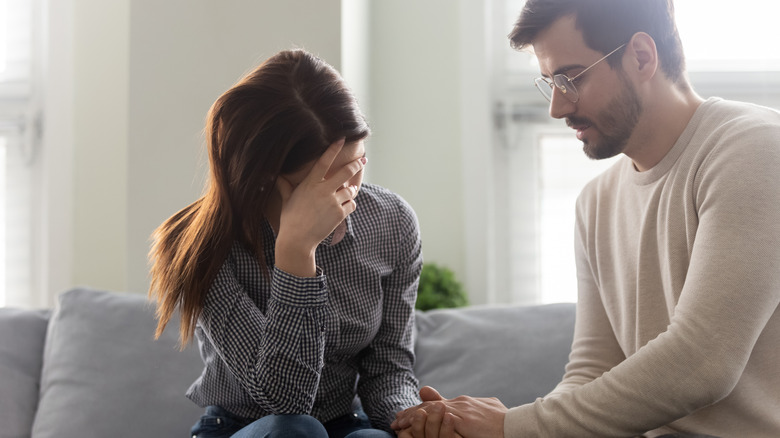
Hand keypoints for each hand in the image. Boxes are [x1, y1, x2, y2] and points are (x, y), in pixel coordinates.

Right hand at [274, 138, 364, 275]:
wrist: (297, 240)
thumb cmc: (290, 219)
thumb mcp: (287, 200)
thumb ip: (285, 186)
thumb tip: (277, 176)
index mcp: (310, 184)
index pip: (324, 161)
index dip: (333, 149)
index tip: (342, 139)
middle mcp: (323, 190)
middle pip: (346, 172)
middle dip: (356, 165)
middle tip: (363, 160)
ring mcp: (333, 202)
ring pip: (350, 190)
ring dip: (352, 189)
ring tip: (351, 189)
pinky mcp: (339, 214)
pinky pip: (351, 205)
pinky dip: (350, 204)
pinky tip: (346, 205)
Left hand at [392, 387, 506, 437]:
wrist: (516, 424)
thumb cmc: (504, 421)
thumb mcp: (486, 411)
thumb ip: (470, 409)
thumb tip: (464, 408)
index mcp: (464, 403)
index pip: (436, 405)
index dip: (421, 410)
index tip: (408, 416)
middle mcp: (459, 403)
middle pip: (428, 406)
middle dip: (410, 413)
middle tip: (396, 421)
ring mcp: (459, 409)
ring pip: (428, 411)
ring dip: (411, 418)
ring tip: (398, 424)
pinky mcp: (460, 418)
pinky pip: (435, 419)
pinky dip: (422, 423)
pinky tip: (411, 428)